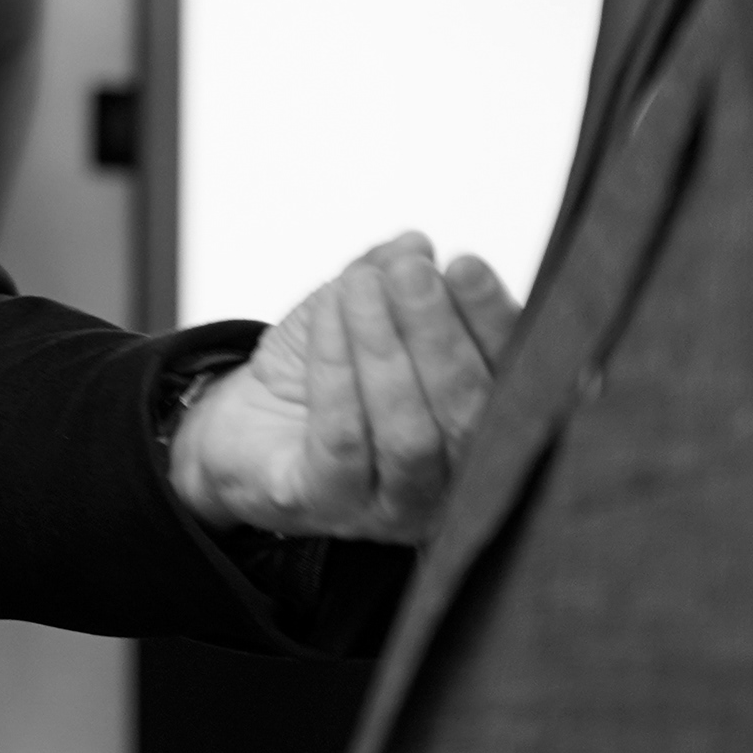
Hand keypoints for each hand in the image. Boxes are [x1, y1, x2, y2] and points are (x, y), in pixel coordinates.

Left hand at [171, 232, 519, 541]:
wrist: (242, 427)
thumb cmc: (317, 377)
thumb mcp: (359, 312)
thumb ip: (392, 278)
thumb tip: (415, 245)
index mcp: (480, 430)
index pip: (509, 380)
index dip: (493, 321)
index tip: (466, 265)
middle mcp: (449, 482)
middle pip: (467, 414)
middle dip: (439, 334)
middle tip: (412, 273)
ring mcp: (391, 507)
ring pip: (409, 434)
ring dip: (386, 349)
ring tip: (362, 285)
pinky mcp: (327, 506)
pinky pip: (342, 441)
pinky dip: (337, 370)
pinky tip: (329, 317)